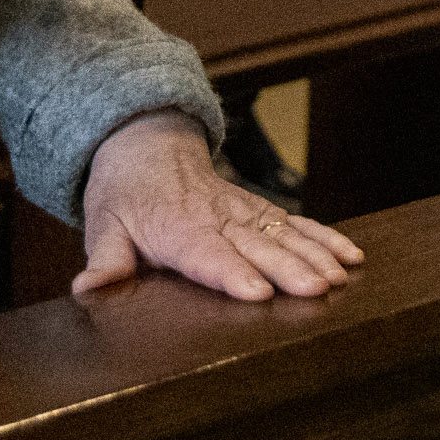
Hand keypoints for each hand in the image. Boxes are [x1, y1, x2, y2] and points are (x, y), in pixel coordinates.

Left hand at [73, 111, 362, 300]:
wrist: (147, 147)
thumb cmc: (124, 196)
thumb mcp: (104, 225)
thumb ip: (105, 260)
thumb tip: (87, 288)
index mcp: (176, 229)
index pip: (206, 254)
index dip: (232, 273)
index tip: (256, 292)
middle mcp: (216, 219)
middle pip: (256, 246)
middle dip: (288, 268)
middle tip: (315, 289)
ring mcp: (243, 212)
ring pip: (284, 234)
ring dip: (315, 254)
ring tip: (340, 276)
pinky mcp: (260, 210)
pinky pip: (297, 223)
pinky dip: (326, 237)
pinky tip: (352, 255)